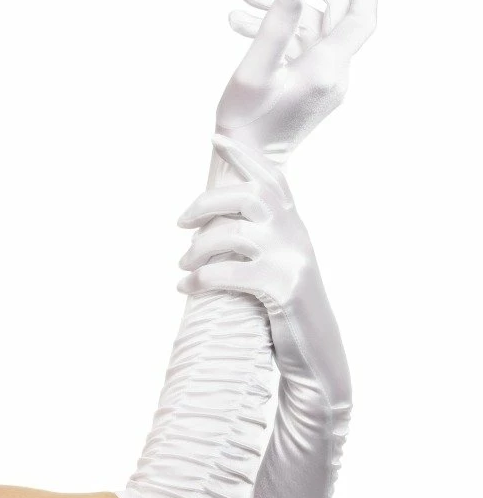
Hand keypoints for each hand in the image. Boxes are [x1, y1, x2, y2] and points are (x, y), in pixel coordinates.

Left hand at [180, 134, 350, 406]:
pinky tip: (186, 288)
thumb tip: (218, 223)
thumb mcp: (282, 268)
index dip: (243, 157)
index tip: (216, 139)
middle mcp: (296, 236)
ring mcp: (292, 260)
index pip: (270, 179)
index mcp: (294, 227)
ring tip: (183, 266)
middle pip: (245, 196)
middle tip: (180, 223)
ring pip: (232, 232)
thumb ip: (263, 242)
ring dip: (198, 248)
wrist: (318, 358)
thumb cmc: (290, 314)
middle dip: (205, 203)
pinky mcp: (282, 288)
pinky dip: (200, 279)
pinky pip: (229, 273)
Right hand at [216, 0, 378, 165]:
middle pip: (335, 12)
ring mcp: (323, 81)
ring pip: (311, 27)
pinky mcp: (310, 86)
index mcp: (326, 70)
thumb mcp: (252, 74)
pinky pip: (300, 46)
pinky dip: (277, 31)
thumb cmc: (246, 125)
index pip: (361, 16)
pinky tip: (241, 23)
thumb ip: (274, 29)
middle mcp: (332, 74)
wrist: (247, 165)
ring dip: (279, 7)